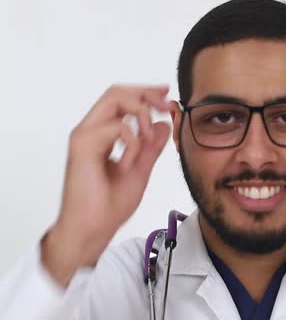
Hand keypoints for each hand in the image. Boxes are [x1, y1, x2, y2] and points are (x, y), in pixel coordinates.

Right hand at [42, 85, 170, 286]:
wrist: (93, 229)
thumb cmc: (109, 205)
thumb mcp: (141, 169)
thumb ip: (151, 147)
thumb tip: (164, 125)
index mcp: (103, 135)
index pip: (122, 100)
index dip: (146, 92)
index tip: (167, 94)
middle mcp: (91, 130)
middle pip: (116, 92)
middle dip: (146, 93)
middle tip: (166, 105)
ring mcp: (84, 136)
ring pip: (114, 100)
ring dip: (141, 113)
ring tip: (149, 137)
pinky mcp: (82, 146)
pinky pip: (116, 127)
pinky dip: (132, 143)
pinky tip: (129, 164)